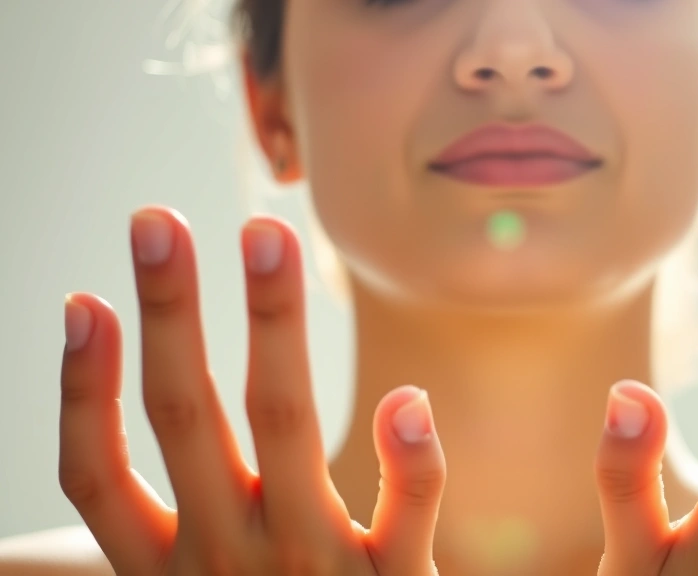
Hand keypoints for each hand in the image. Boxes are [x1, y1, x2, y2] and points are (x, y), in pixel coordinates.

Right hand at [59, 207, 446, 574]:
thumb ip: (173, 527)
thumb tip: (138, 442)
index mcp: (169, 572)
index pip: (98, 476)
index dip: (79, 390)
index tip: (81, 301)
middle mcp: (227, 564)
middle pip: (183, 421)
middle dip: (169, 316)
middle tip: (159, 220)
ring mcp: (310, 571)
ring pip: (281, 428)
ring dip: (270, 327)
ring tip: (264, 236)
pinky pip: (406, 515)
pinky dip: (407, 458)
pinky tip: (407, 394)